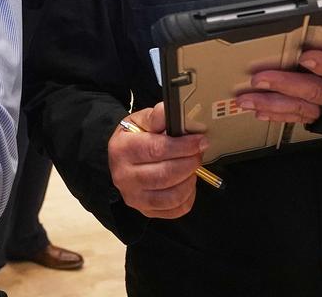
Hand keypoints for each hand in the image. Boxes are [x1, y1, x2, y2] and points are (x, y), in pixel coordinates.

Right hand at [107, 102, 208, 218]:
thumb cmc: (135, 137)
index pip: (156, 150)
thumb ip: (156, 116)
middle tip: (199, 152)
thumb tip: (169, 110)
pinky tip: (187, 182)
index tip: (200, 140)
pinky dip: (188, 197)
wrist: (121, 159)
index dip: (183, 146)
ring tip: (192, 166)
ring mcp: (134, 197)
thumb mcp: (140, 120)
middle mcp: (124, 177)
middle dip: (190, 162)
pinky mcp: (146, 211)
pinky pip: (175, 210)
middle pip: (166, 175)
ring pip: (172, 195)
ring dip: (190, 180)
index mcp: (122, 150)